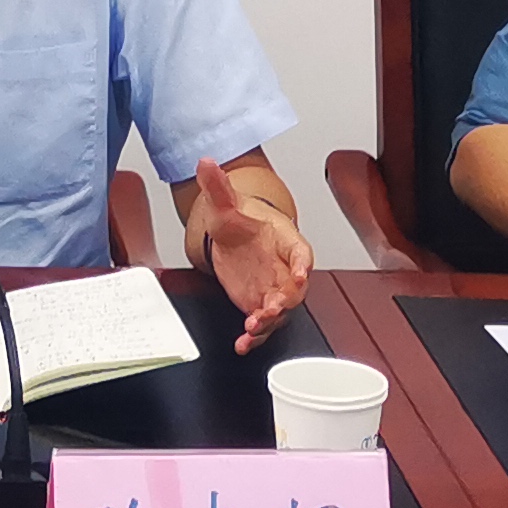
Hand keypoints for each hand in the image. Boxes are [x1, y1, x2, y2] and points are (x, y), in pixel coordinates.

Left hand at [193, 174, 313, 354]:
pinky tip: (242, 344)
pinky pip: (262, 326)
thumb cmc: (241, 220)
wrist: (233, 237)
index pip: (301, 251)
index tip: (301, 272)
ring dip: (268, 322)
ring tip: (252, 329)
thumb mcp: (225, 203)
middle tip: (271, 309)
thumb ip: (217, 185)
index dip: (302, 263)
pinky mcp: (259, 305)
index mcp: (286, 241)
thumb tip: (205, 162)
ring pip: (280, 312)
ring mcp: (273, 289)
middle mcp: (285, 269)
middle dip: (285, 301)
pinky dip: (254, 338)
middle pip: (295, 288)